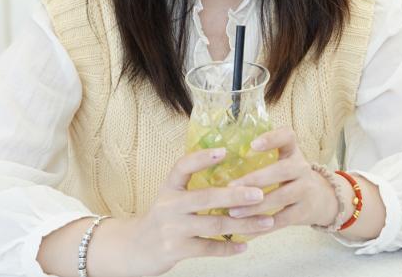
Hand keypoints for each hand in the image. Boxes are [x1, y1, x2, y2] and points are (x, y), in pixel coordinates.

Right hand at [107, 147, 275, 276]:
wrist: (135, 248)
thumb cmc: (162, 218)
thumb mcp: (170, 196)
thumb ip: (192, 186)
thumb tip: (233, 173)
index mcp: (169, 187)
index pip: (182, 167)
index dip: (202, 158)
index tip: (224, 151)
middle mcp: (169, 205)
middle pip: (205, 197)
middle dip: (235, 195)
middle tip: (260, 194)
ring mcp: (172, 229)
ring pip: (213, 225)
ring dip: (243, 224)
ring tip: (266, 221)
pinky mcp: (176, 250)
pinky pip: (208, 248)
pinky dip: (228, 248)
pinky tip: (244, 245)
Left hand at [225, 127, 340, 233]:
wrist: (322, 199)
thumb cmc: (290, 178)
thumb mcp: (283, 162)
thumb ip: (260, 160)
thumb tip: (215, 163)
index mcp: (292, 152)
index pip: (288, 136)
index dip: (272, 139)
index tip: (252, 145)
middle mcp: (302, 168)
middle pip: (282, 170)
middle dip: (255, 179)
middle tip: (230, 188)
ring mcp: (305, 190)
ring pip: (281, 196)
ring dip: (255, 206)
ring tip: (233, 212)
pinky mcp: (304, 212)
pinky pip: (282, 220)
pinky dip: (262, 227)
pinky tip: (245, 231)